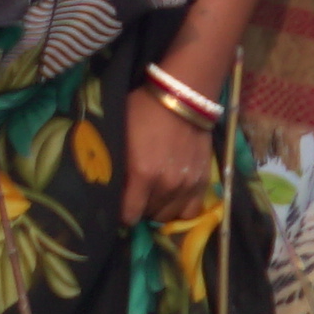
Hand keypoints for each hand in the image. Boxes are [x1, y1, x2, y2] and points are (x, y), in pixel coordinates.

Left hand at [121, 79, 223, 219]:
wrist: (181, 98)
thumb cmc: (142, 113)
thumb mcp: (119, 137)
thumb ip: (117, 167)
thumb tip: (110, 189)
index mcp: (143, 174)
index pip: (129, 213)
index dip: (121, 213)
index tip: (118, 207)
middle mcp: (168, 185)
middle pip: (150, 215)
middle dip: (140, 209)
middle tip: (135, 197)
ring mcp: (188, 184)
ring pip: (171, 215)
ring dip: (160, 210)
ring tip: (153, 197)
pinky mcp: (203, 180)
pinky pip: (192, 210)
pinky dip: (181, 209)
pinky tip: (173, 199)